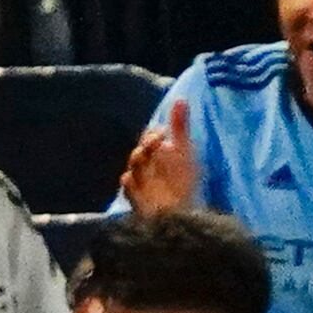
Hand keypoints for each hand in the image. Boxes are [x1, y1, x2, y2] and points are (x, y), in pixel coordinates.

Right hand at [122, 97, 196, 214]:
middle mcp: (148, 167)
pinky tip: (134, 177)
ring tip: (145, 155)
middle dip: (145, 146)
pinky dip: (130, 181)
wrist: (182, 214)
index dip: (153, 135)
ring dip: (137, 158)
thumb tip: (181, 99)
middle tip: (156, 142)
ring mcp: (141, 183)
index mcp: (158, 154)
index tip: (164, 133)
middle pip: (140, 151)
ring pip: (132, 167)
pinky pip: (128, 186)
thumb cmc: (184, 183)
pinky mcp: (136, 198)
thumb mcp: (185, 152)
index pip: (149, 138)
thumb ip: (180, 126)